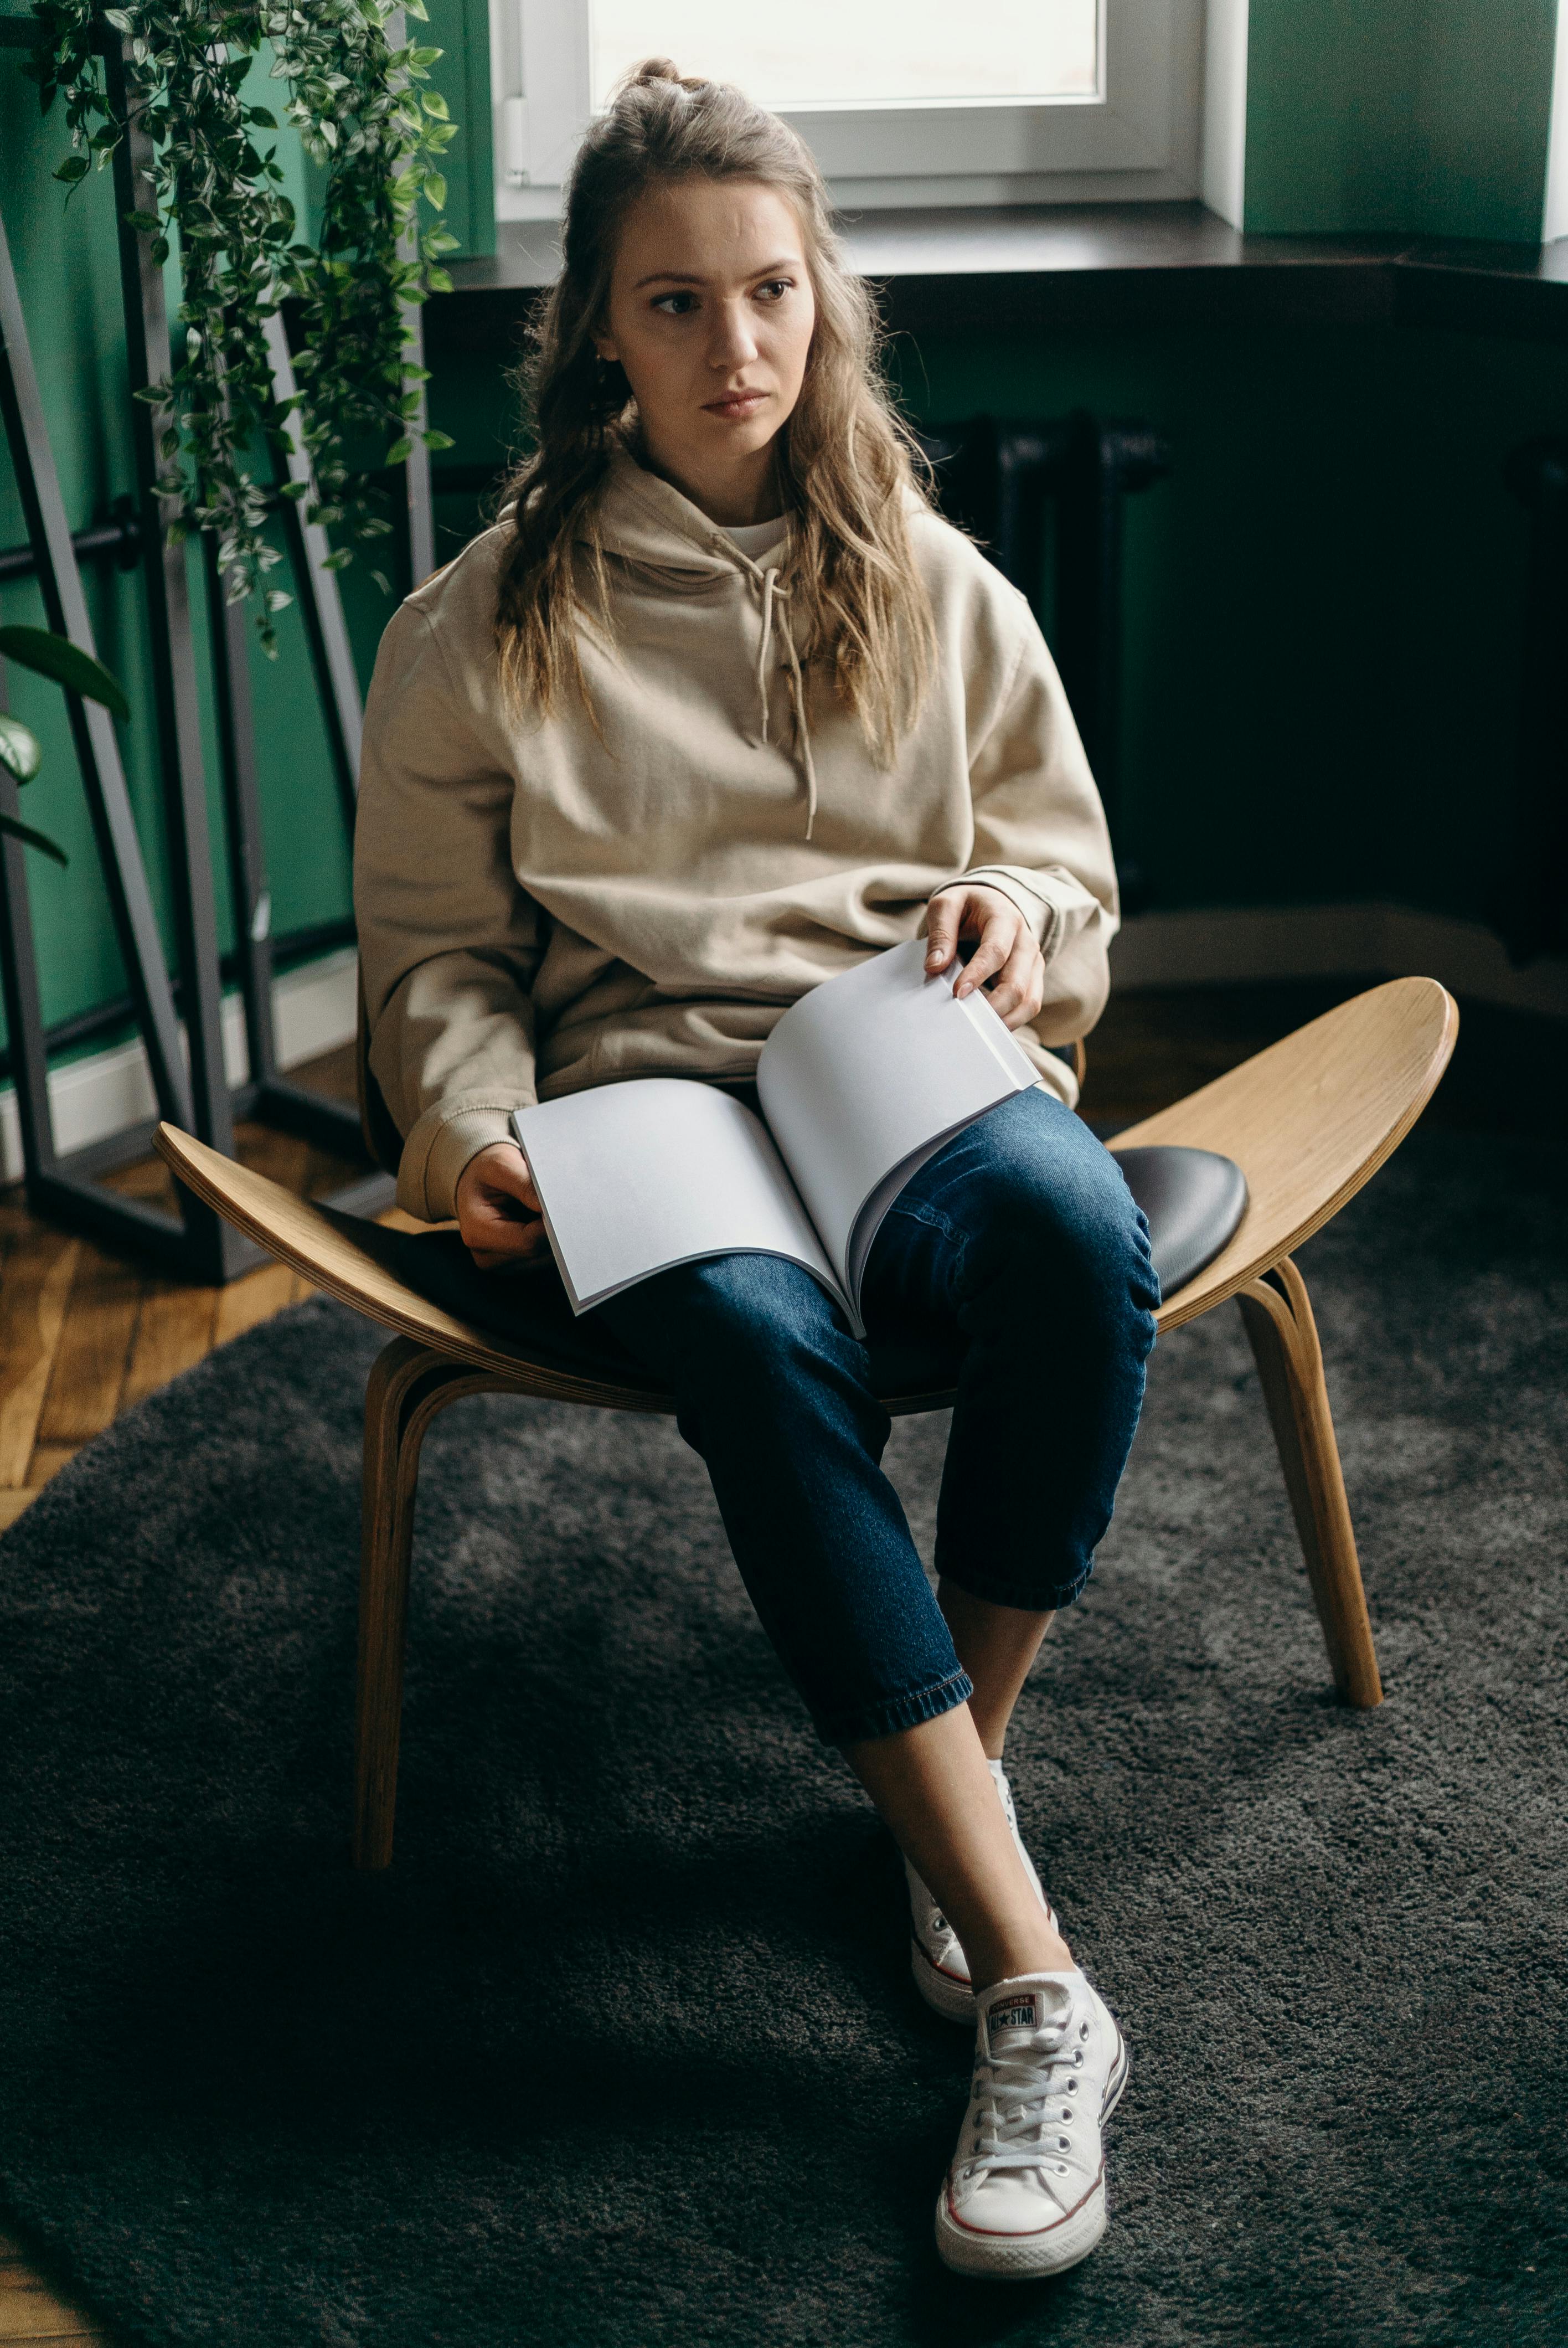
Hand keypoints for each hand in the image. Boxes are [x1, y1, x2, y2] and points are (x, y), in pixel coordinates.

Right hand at [454, 1141, 548, 1270]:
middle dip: (553, 1231)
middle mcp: (486, 1256)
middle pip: (538, 1254)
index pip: (528, 1243)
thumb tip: (550, 1208)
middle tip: (559, 1205)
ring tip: (541, 1211)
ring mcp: (500, 1264)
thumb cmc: (486, 1172)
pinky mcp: (513, 1265)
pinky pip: (542, 1259)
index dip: (550, 1226)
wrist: (476, 1180)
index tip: (563, 1207)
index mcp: (477, 1232)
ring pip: (544, 1259)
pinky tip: (539, 1221)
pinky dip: (547, 1240)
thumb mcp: (501, 1165)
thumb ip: (525, 1185)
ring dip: (551, 1236)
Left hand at [924, 884, 1044, 1029]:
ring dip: (1004, 1019)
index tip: (956, 993)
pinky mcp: (1033, 979)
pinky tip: (988, 1027)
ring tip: (976, 1030)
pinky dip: (1011, 1021)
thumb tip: (934, 967)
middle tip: (965, 1020)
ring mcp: (1033, 963)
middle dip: (992, 1007)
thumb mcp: (947, 905)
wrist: (991, 904)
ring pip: (1029, 1001)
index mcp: (1005, 918)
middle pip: (1017, 983)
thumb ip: (940, 933)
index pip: (996, 951)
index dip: (978, 974)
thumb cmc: (966, 906)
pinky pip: (1029, 1007)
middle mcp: (1026, 942)